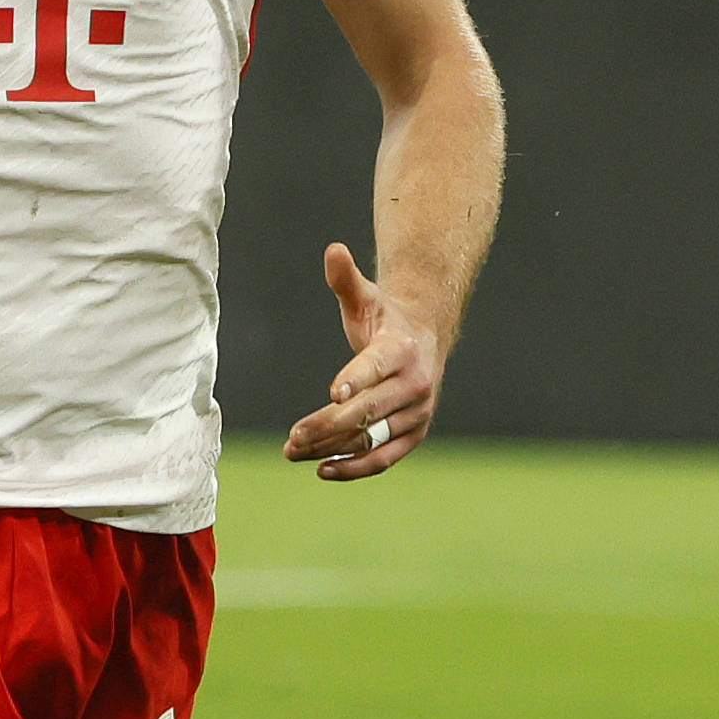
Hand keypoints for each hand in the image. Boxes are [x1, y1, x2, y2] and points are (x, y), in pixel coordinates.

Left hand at [284, 244, 443, 481]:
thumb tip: (332, 249)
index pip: (378, 365)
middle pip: (370, 409)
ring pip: (373, 437)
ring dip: (334, 448)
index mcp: (403, 348)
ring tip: (293, 451)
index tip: (332, 392)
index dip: (357, 378)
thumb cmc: (384, 317)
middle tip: (293, 436)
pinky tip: (323, 469)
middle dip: (330, 424)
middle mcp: (416, 383)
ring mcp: (417, 413)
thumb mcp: (365, 296)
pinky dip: (356, 467)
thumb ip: (345, 278)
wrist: (424, 338)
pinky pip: (385, 458)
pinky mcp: (414, 435)